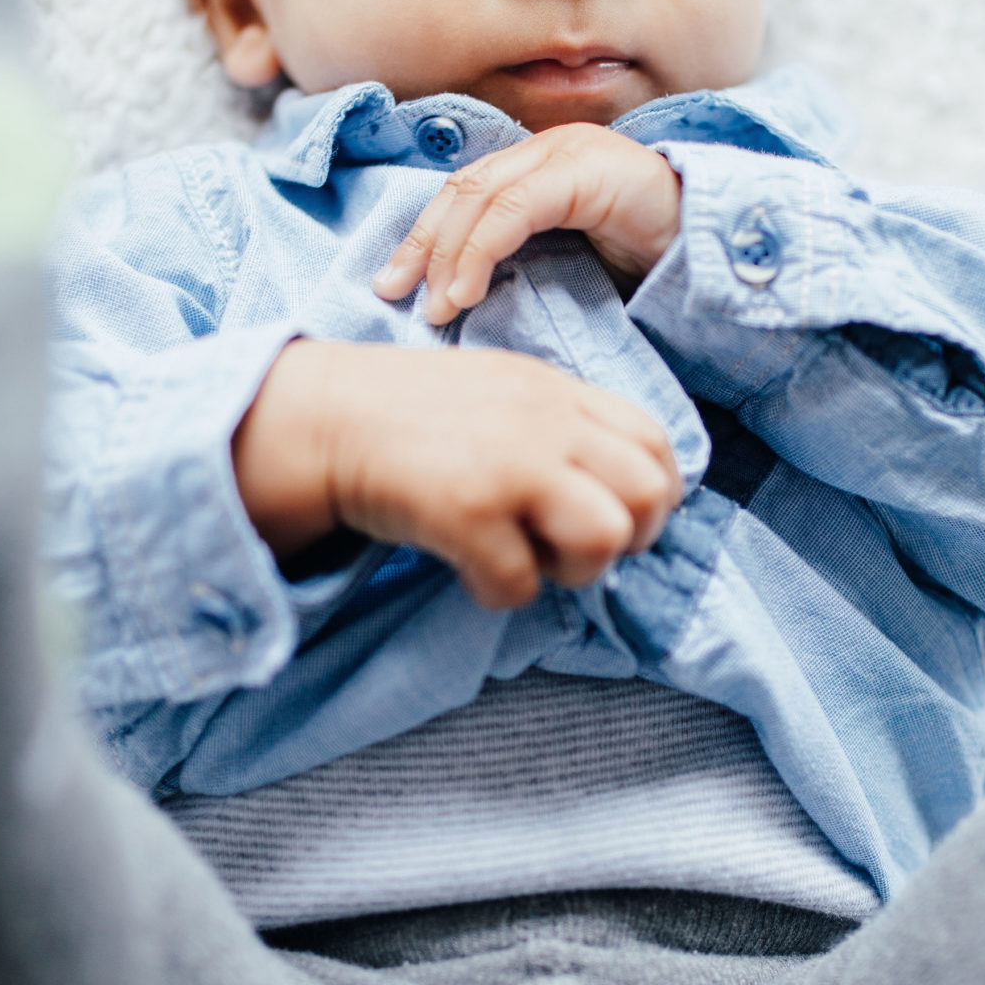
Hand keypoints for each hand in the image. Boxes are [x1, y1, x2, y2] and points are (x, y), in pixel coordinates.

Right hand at [231, 338, 682, 608]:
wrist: (327, 417)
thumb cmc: (415, 415)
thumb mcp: (505, 393)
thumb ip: (563, 427)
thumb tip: (618, 493)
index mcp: (559, 392)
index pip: (657, 443)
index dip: (652, 495)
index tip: (617, 518)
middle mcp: (546, 423)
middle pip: (648, 493)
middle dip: (629, 539)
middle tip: (577, 548)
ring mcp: (509, 465)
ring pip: (605, 537)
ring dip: (575, 570)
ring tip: (532, 560)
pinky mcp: (465, 511)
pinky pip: (521, 583)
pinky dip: (499, 592)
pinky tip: (471, 571)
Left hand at [372, 121, 681, 325]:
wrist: (715, 244)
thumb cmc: (649, 259)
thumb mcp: (573, 260)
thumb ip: (525, 262)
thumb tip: (462, 299)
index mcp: (538, 164)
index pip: (463, 193)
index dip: (424, 235)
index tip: (395, 283)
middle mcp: (545, 149)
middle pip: (461, 190)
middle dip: (421, 243)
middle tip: (392, 292)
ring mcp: (566, 152)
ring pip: (480, 197)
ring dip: (448, 254)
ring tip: (436, 305)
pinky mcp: (583, 171)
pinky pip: (515, 209)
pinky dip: (482, 251)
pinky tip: (468, 290)